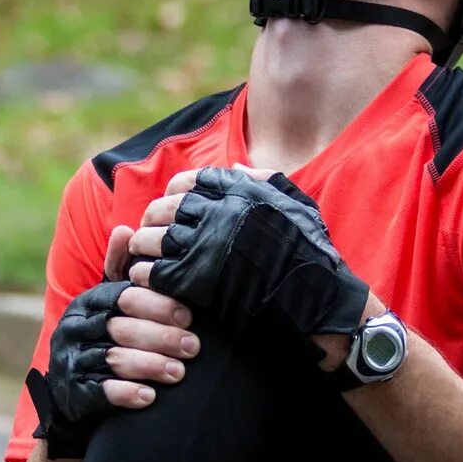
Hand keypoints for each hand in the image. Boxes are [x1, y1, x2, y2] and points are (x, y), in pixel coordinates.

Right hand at [27, 267, 199, 455]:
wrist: (70, 387)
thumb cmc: (102, 335)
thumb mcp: (108, 302)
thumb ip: (120, 270)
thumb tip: (125, 230)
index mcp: (88, 303)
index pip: (123, 298)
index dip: (157, 305)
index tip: (189, 316)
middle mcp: (76, 329)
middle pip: (121, 328)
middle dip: (161, 337)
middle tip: (193, 347)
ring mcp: (72, 361)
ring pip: (114, 359)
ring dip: (150, 365)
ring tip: (179, 373)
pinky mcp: (74, 391)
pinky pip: (100, 392)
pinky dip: (126, 393)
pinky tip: (149, 397)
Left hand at [132, 167, 370, 359]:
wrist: (318, 296)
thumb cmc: (310, 251)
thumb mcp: (295, 203)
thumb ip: (263, 180)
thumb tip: (235, 165)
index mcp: (237, 190)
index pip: (184, 182)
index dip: (171, 196)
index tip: (170, 211)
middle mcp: (218, 211)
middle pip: (162, 209)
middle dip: (151, 221)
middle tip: (150, 236)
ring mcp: (206, 245)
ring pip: (152, 238)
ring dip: (144, 248)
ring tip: (145, 259)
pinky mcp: (197, 279)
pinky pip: (154, 271)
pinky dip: (146, 274)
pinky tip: (151, 281)